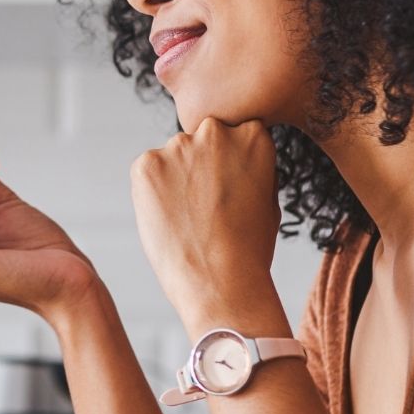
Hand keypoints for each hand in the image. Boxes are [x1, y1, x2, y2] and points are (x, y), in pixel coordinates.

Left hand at [129, 117, 282, 329]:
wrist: (221, 282)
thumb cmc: (249, 248)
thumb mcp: (267, 197)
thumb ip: (249, 167)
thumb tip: (233, 157)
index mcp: (252, 135)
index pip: (234, 135)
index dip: (229, 165)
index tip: (228, 190)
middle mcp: (214, 131)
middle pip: (202, 141)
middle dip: (202, 166)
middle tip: (206, 207)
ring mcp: (178, 146)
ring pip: (173, 157)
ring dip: (176, 179)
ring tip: (188, 219)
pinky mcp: (146, 164)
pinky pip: (148, 172)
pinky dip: (153, 192)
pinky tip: (170, 220)